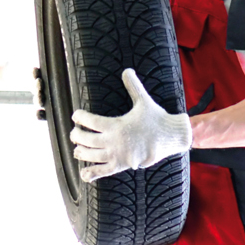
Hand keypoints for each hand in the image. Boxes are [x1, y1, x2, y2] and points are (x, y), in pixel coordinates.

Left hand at [70, 68, 191, 181]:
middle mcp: (114, 142)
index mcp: (117, 125)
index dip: (80, 118)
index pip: (91, 121)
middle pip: (87, 140)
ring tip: (76, 150)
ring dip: (82, 153)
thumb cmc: (156, 119)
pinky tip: (84, 174)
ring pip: (93, 156)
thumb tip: (127, 70)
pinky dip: (93, 173)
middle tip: (73, 133)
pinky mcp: (123, 165)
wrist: (171, 137)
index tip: (75, 115)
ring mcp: (118, 155)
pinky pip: (104, 171)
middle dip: (77, 136)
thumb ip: (133, 86)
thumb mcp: (144, 100)